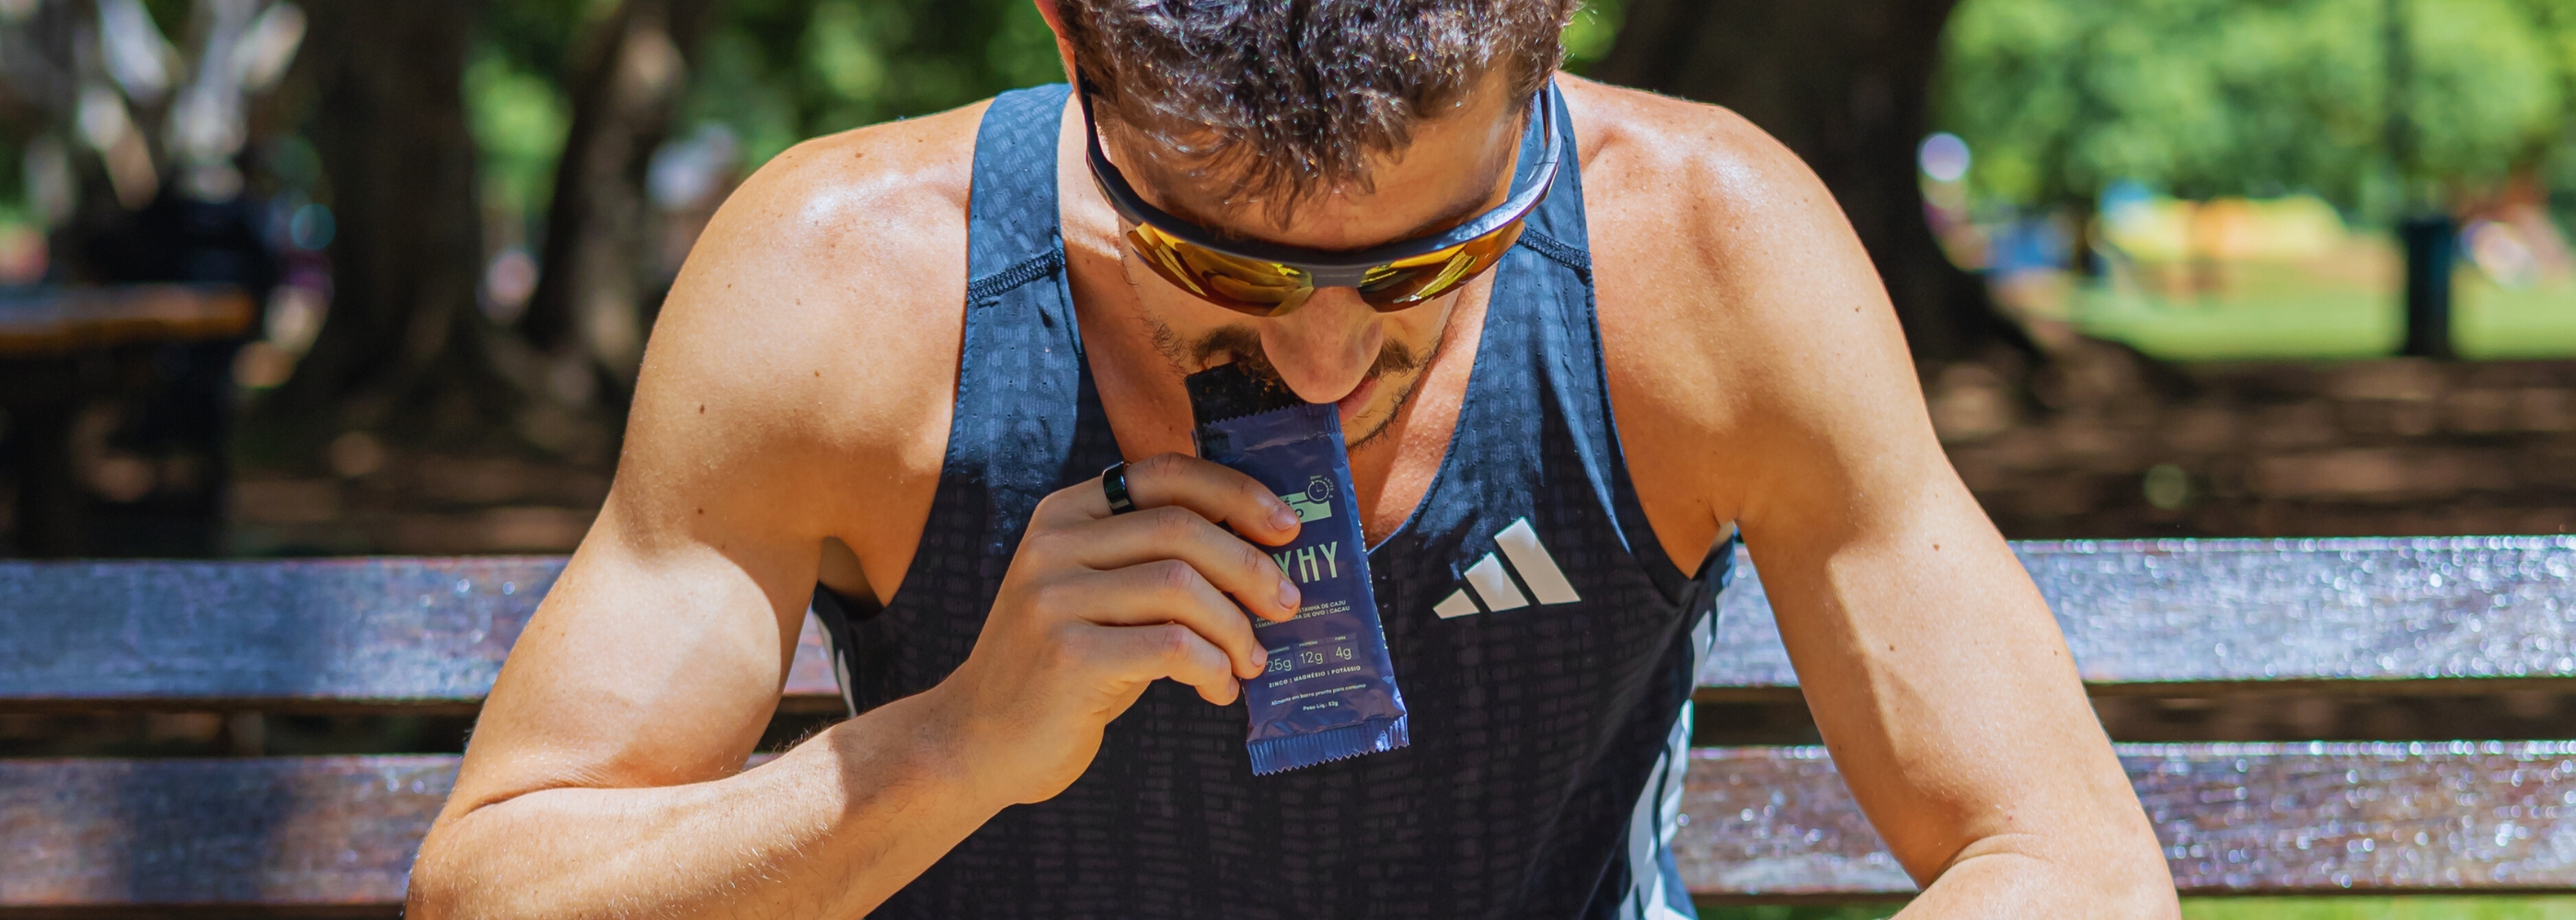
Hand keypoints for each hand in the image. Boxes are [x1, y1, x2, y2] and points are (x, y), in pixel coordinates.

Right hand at [928, 452, 1304, 804]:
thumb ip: (1154, 562)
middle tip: (1288, 605)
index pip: (1163, 473)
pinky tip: (1219, 689)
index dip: (1236, 493)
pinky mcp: (1066, 655)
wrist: (980, 739)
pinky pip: (1171, 647)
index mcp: (1065, 514)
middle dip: (1251, 568)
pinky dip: (1213, 668)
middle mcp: (1052, 544)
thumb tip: (1262, 554)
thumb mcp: (1098, 595)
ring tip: (1250, 662)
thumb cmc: (1064, 666)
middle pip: (1183, 529)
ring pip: (1182, 587)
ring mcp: (1053, 597)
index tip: (1286, 528)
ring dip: (1236, 628)